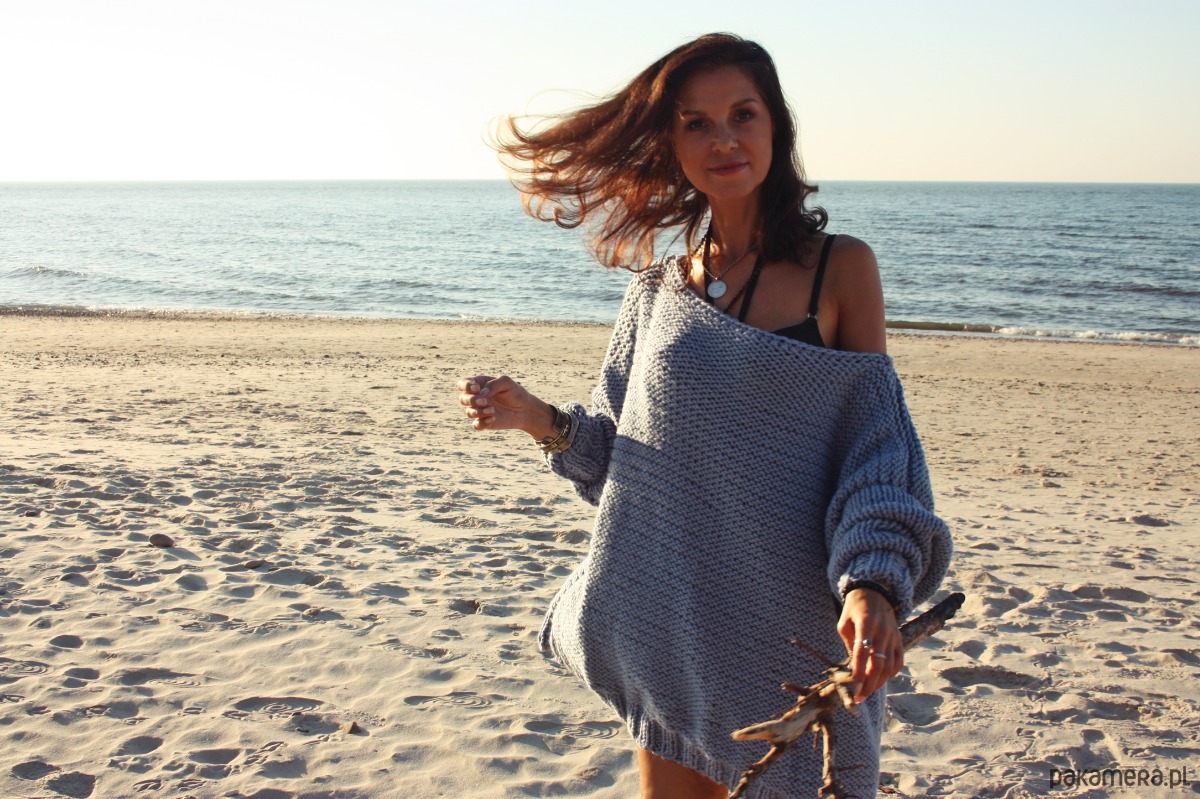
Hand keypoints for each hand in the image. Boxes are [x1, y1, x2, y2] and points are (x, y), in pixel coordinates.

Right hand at [456, 374, 554, 437]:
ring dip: (478, 412)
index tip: (477, 388)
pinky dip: (482, 423)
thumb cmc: (516, 393)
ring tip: (492, 410)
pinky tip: (493, 418)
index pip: (463, 384)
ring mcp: (480, 411)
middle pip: (463, 399)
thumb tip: (482, 393)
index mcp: (479, 385)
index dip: (465, 386)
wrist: (526, 409)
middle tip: (485, 401)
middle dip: (471, 400)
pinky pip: (476, 425)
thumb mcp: (507, 383)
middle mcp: (477, 398)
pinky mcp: (485, 423)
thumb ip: (494, 384)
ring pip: (469, 413)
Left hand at [837, 588, 902, 702]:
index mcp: (866, 625)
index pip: (861, 654)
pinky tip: (880, 681)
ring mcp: (894, 636)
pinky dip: (890, 675)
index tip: (853, 690)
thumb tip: (852, 668)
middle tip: (859, 698)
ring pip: (890, 666)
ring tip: (867, 692)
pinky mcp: (900, 639)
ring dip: (879, 683)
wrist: (875, 592)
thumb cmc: (854, 609)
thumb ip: (848, 644)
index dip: (858, 673)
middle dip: (869, 684)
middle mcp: (882, 631)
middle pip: (878, 664)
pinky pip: (898, 662)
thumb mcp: (844, 622)